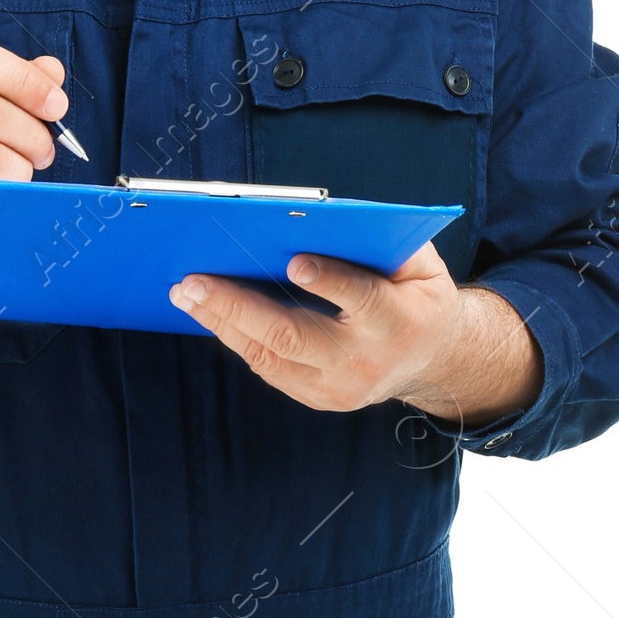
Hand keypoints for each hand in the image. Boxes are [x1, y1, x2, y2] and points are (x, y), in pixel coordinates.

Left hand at [168, 244, 541, 422]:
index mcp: (399, 321)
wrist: (433, 359)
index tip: (294, 262)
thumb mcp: (420, 262)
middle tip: (194, 282)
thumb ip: (383, 241)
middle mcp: (364, 361)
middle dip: (238, 307)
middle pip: (293, 336)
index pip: (361, 299)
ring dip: (221, 322)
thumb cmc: (417, 294)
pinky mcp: (317, 398)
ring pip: (269, 355)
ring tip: (185, 293)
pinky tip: (208, 311)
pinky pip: (267, 366)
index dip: (330, 281)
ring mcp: (337, 388)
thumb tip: (325, 219)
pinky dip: (234, 336)